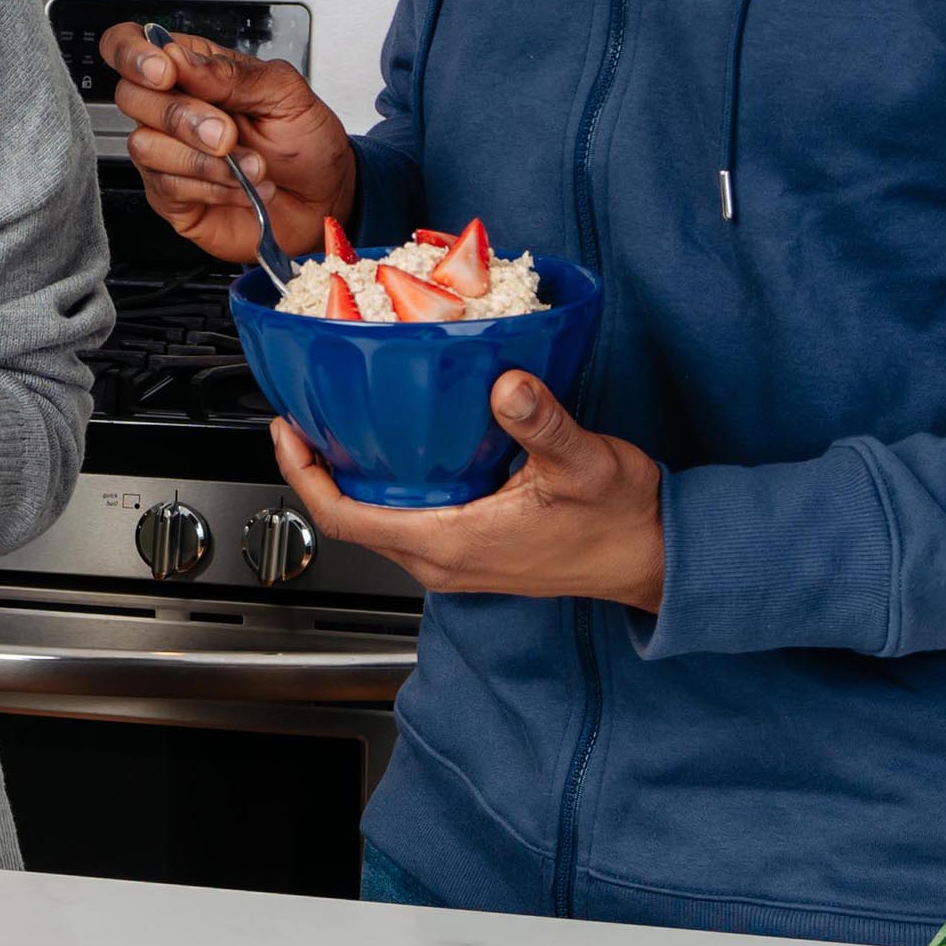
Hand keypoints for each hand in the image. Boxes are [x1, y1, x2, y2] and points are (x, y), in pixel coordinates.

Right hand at [102, 22, 357, 262]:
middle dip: (183, 116)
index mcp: (192, 70)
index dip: (133, 53)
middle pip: (131, 97)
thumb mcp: (284, 92)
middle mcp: (171, 109)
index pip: (130, 45)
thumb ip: (230, 72)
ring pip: (146, 146)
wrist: (324, 199)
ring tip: (251, 165)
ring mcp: (166, 154)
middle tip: (229, 133)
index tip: (166, 72)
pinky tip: (242, 187)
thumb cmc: (306, 142)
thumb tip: (180, 57)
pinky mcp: (172, 197)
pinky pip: (168, 186)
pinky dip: (213, 187)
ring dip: (205, 160)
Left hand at [273, 372, 667, 613]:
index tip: (289, 431)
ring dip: (352, 478)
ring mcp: (457, 560)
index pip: (349, 518)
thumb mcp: (584, 461)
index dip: (306, 474)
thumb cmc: (623, 520)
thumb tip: (506, 384)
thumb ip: (541, 422)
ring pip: (379, 522)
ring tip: (340, 425)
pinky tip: (397, 447)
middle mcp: (445, 560)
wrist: (656, 556)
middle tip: (305, 415)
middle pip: (351, 519)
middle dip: (319, 469)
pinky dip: (387, 485)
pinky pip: (407, 520)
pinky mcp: (472, 551)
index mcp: (455, 543)